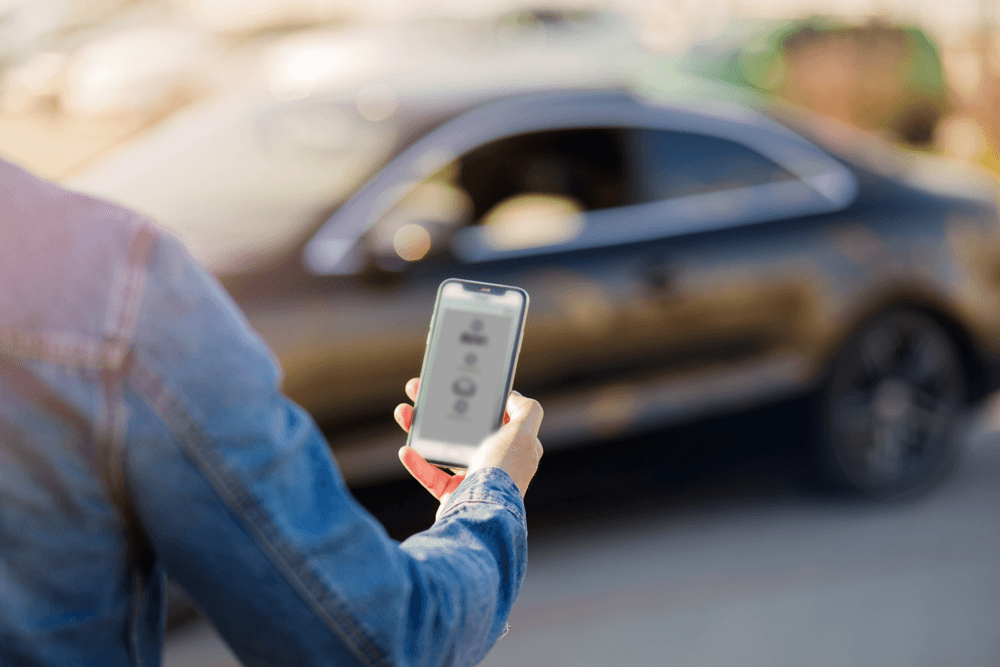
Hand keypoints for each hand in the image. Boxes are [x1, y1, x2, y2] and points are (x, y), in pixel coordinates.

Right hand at [394, 378, 543, 500]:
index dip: (476, 400)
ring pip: (444, 449)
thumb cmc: (504, 472)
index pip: (496, 417)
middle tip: (419, 392)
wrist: (481, 513)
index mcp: (515, 448)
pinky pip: (432, 476)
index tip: (456, 385)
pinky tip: (406, 450)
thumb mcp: (524, 434)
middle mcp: (496, 464)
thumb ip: (527, 412)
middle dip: (440, 410)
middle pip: (465, 430)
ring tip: (404, 413)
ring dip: (423, 431)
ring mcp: (474, 481)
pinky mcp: (454, 496)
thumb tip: (516, 397)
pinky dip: (418, 463)